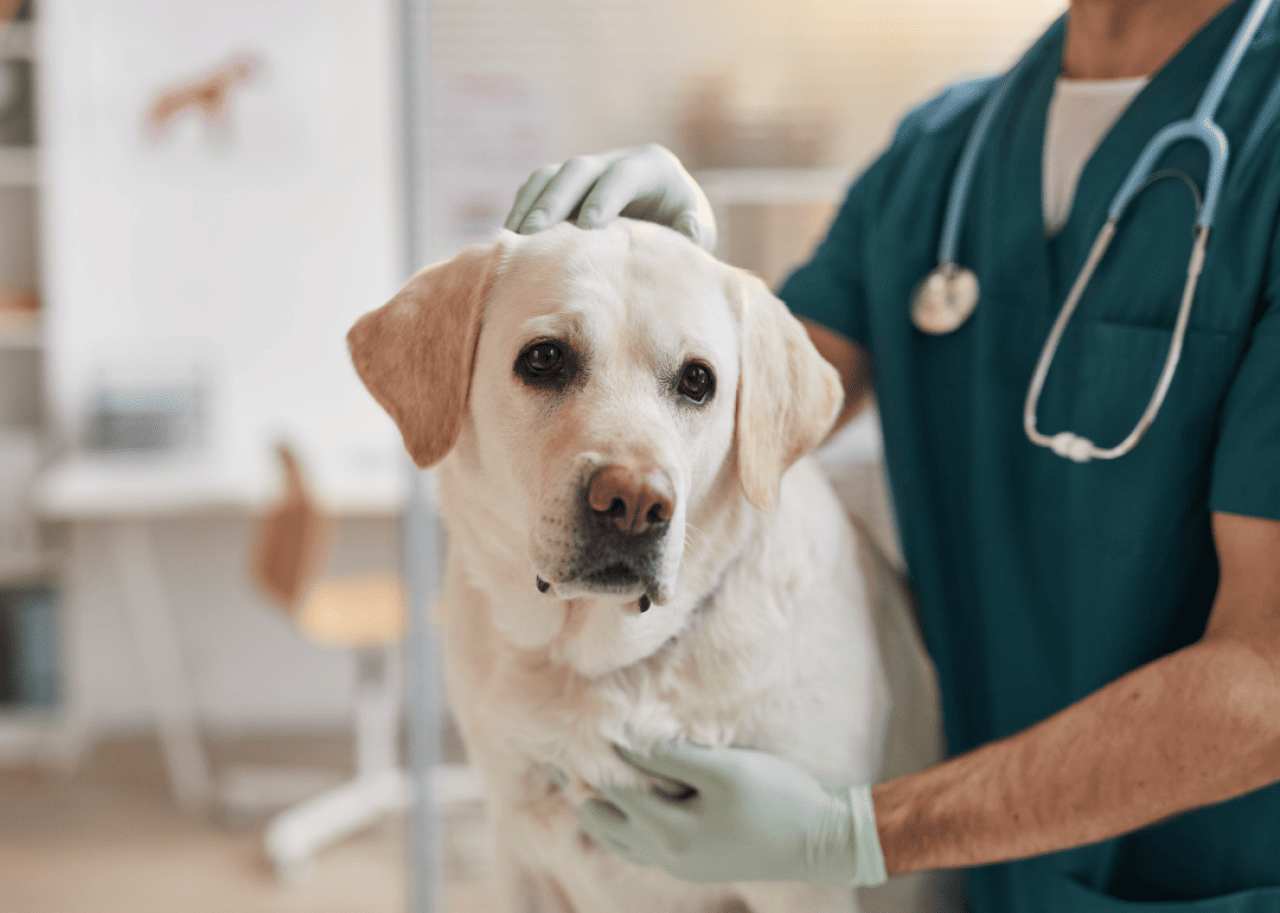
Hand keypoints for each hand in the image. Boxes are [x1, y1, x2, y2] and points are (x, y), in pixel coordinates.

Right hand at [504, 144, 716, 250]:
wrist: (671, 221)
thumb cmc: (685, 231)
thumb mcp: (700, 232)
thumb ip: (694, 232)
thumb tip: (688, 228)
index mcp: (654, 166)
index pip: (623, 176)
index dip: (604, 198)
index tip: (587, 227)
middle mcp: (618, 159)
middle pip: (579, 170)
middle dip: (555, 199)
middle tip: (534, 232)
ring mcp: (590, 169)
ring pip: (552, 174)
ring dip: (531, 203)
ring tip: (514, 237)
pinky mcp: (569, 184)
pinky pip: (539, 188)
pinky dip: (524, 208)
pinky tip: (511, 238)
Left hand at [577, 742, 886, 885]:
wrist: (823, 842)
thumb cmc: (779, 798)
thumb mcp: (725, 769)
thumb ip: (672, 756)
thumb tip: (622, 739)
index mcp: (671, 832)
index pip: (612, 788)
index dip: (592, 754)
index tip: (577, 723)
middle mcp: (666, 855)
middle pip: (601, 819)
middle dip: (584, 783)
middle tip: (570, 746)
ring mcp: (677, 864)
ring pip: (615, 837)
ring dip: (601, 803)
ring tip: (589, 767)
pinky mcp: (691, 863)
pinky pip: (637, 844)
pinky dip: (623, 819)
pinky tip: (627, 794)